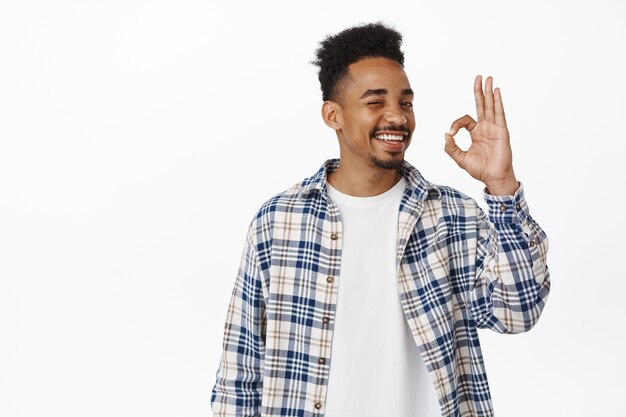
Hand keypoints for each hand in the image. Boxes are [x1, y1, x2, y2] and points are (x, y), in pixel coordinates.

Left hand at [444, 75, 518, 195]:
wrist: (493, 177)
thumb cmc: (479, 169)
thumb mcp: (459, 158)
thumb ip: (450, 148)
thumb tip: (445, 135)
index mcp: (476, 133)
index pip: (465, 120)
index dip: (456, 124)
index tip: (451, 134)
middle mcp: (486, 128)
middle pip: (482, 105)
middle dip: (479, 91)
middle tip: (478, 77)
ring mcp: (494, 128)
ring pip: (490, 106)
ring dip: (488, 92)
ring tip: (488, 78)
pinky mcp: (501, 131)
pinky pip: (499, 113)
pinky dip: (497, 101)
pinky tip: (496, 90)